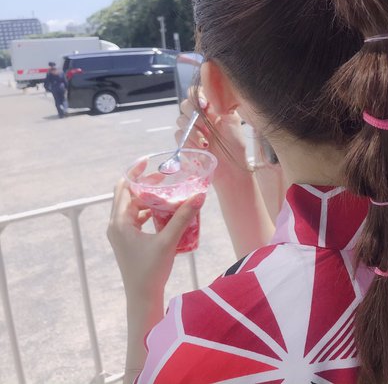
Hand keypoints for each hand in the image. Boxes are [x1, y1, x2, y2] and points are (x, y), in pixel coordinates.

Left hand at [107, 161, 205, 299]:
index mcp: (120, 223)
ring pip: (132, 207)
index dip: (135, 172)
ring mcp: (121, 234)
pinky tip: (164, 212)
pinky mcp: (127, 241)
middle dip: (145, 184)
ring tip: (166, 192)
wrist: (142, 297)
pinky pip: (135, 218)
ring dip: (147, 198)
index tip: (149, 162)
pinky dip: (148, 210)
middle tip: (165, 178)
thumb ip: (182, 217)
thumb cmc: (151, 271)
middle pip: (128, 195)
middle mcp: (116, 226)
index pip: (123, 188)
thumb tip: (199, 195)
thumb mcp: (168, 241)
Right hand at [175, 87, 249, 176]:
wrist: (230, 166)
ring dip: (193, 131)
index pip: (197, 93)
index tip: (204, 105)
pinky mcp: (184, 141)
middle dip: (194, 114)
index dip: (197, 95)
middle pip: (185, 104)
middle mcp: (199, 116)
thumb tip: (213, 96)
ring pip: (181, 120)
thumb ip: (222, 106)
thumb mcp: (233, 121)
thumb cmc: (235, 143)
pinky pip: (178, 135)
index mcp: (211, 107)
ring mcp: (191, 128)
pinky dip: (189, 140)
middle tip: (205, 125)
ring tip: (206, 143)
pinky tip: (201, 147)